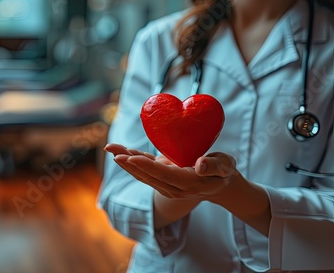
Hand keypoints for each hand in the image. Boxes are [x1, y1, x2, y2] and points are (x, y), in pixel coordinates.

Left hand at [104, 143, 238, 200]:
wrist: (219, 185)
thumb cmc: (223, 172)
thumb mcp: (225, 167)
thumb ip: (215, 166)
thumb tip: (200, 165)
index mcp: (188, 184)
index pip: (164, 175)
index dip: (146, 166)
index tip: (130, 157)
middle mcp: (173, 188)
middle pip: (147, 175)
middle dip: (128, 162)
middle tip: (112, 149)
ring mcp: (165, 186)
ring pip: (142, 174)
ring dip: (125, 161)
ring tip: (110, 148)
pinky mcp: (162, 180)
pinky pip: (144, 171)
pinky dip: (132, 161)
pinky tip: (120, 151)